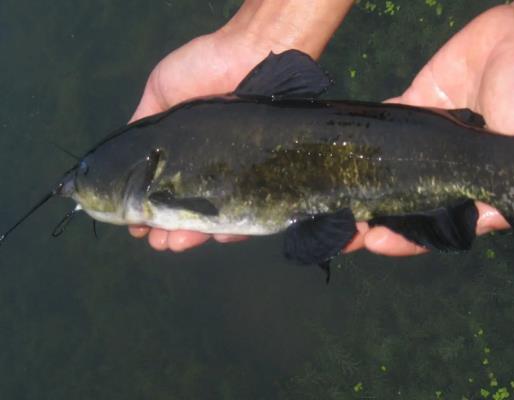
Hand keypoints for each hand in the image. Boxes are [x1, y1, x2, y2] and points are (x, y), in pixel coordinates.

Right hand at [128, 0, 352, 250]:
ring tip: (177, 243)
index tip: (134, 226)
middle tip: (158, 242)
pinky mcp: (263, 178)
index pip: (164, 191)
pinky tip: (219, 234)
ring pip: (218, 217)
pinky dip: (234, 227)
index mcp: (184, 153)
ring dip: (196, 235)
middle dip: (171, 232)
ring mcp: (237, 175)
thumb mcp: (158, 94)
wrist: (251, 55)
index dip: (149, 211)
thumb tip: (119, 161)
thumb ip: (142, 127)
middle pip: (190, 210)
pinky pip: (252, 210)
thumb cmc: (202, 70)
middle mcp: (211, 168)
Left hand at [346, 1, 513, 255]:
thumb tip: (466, 228)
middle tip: (338, 228)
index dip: (403, 240)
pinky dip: (363, 137)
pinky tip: (339, 152)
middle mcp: (445, 170)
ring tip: (329, 198)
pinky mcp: (415, 107)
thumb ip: (497, 198)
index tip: (373, 242)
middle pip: (402, 203)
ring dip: (358, 183)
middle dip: (370, 218)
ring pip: (385, 170)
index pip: (432, 227)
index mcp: (472, 190)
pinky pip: (384, 125)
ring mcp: (426, 141)